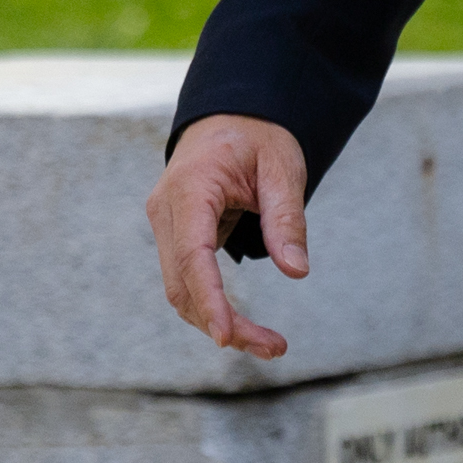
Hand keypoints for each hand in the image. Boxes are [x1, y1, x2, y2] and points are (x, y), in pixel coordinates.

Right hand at [146, 113, 310, 358]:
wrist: (231, 114)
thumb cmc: (259, 135)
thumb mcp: (283, 167)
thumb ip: (286, 218)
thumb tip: (297, 271)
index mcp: (190, 188)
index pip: (191, 255)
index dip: (208, 299)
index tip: (227, 336)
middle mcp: (166, 210)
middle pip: (183, 284)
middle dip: (223, 323)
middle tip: (275, 348)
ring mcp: (166, 224)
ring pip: (181, 289)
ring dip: (218, 322)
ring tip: (270, 344)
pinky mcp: (175, 235)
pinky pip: (188, 279)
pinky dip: (212, 305)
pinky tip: (244, 325)